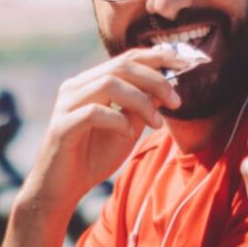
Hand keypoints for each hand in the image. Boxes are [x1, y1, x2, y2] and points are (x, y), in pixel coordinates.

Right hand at [19, 47, 186, 213]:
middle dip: (155, 80)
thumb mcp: (127, 130)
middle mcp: (77, 86)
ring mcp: (66, 104)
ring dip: (140, 101)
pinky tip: (128, 135)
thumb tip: (166, 88)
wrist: (61, 189)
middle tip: (176, 101)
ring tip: (156, 123)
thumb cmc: (92, 158)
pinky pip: (93, 113)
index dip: (157, 57)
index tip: (186, 65)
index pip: (127, 58)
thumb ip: (142, 108)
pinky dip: (117, 121)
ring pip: (108, 84)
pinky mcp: (62, 126)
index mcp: (91, 83)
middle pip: (121, 66)